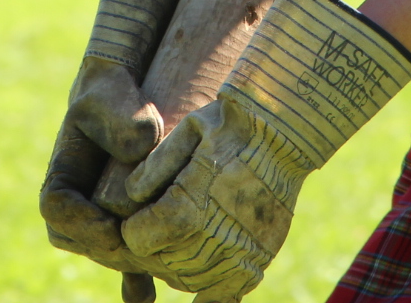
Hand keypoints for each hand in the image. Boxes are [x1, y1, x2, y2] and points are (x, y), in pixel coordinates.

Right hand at [39, 0, 193, 291]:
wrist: (132, 89)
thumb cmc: (112, 87)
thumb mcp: (109, 91)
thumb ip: (118, 114)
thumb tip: (141, 144)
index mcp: (63, 176)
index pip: (60, 211)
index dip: (82, 222)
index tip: (110, 223)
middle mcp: (82, 204)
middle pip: (87, 241)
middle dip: (114, 248)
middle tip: (146, 249)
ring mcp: (106, 216)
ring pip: (113, 251)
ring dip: (134, 266)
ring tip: (157, 288)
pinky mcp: (133, 221)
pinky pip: (135, 255)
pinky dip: (145, 275)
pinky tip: (158, 295)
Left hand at [121, 0, 410, 301]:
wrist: (285, 132)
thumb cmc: (230, 125)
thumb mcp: (186, 132)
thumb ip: (153, 168)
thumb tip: (125, 198)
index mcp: (187, 208)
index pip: (138, 240)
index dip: (132, 227)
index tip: (138, 214)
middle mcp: (213, 238)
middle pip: (161, 263)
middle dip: (152, 248)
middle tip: (156, 225)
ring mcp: (240, 252)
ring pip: (189, 279)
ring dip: (176, 264)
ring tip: (177, 239)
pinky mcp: (260, 256)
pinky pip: (227, 291)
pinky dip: (209, 289)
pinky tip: (201, 275)